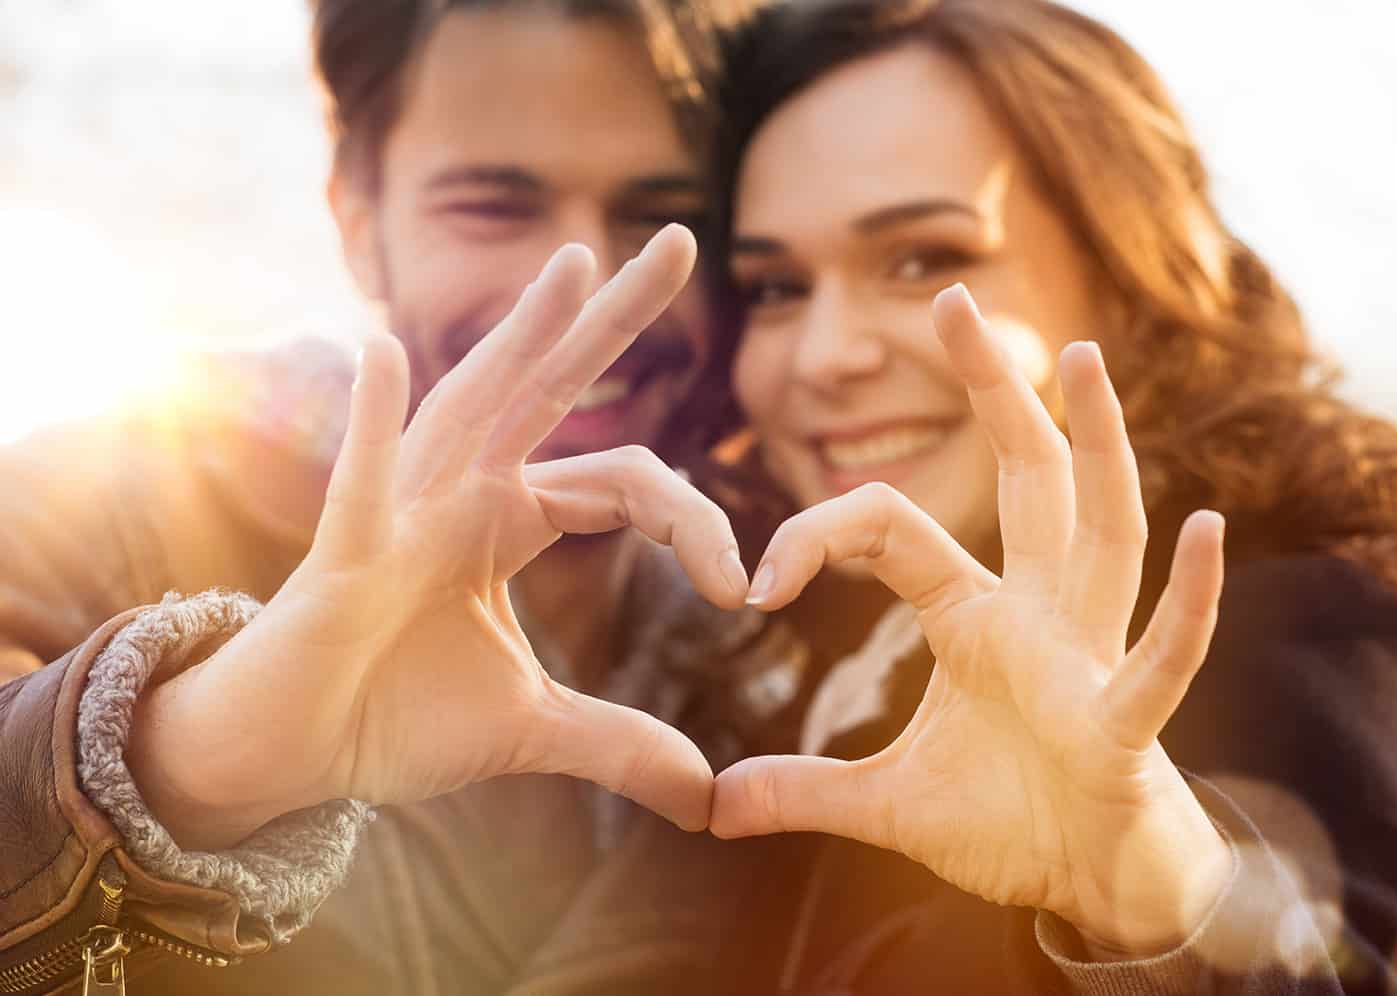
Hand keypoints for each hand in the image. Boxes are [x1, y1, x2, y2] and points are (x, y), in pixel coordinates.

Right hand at [130, 226, 747, 847]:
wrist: (294, 756)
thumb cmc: (395, 715)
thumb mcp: (531, 728)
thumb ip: (618, 744)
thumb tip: (707, 796)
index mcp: (511, 517)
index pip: (627, 483)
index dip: (696, 525)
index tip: (744, 589)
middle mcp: (464, 491)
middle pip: (553, 388)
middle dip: (616, 319)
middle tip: (682, 241)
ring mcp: (404, 509)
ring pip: (472, 405)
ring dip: (520, 336)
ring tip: (574, 266)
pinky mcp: (346, 553)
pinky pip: (362, 480)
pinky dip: (372, 422)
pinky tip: (383, 350)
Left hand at [711, 285, 1231, 954]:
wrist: (1098, 890)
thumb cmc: (1013, 825)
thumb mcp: (889, 806)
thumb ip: (805, 792)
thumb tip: (712, 807)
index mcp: (977, 619)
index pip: (893, 529)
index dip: (819, 534)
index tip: (756, 583)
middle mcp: (1041, 615)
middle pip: (1025, 480)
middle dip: (993, 392)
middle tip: (953, 298)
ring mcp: (1090, 658)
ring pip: (1101, 532)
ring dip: (1097, 446)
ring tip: (1079, 357)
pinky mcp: (1125, 724)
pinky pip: (1161, 654)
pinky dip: (1189, 601)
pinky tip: (1206, 528)